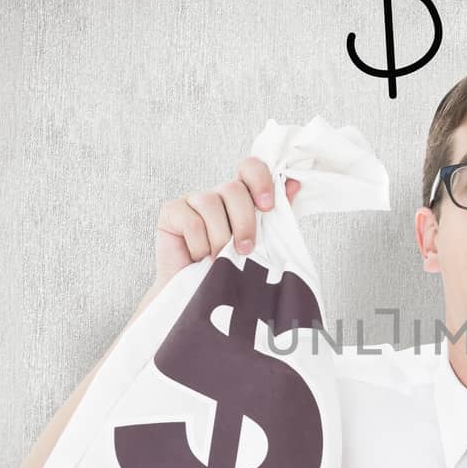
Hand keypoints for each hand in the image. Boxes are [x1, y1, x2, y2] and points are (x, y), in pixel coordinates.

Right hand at [152, 158, 300, 288]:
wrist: (200, 299)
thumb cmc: (231, 271)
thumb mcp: (261, 243)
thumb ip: (277, 214)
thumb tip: (295, 184)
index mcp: (240, 198)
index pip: (250, 168)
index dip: (260, 181)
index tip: (267, 207)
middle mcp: (217, 195)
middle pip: (233, 188)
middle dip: (244, 222)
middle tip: (245, 249)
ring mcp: (192, 201)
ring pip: (211, 204)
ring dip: (220, 239)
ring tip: (220, 260)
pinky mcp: (171, 212)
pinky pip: (192, 221)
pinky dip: (200, 245)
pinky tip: (199, 257)